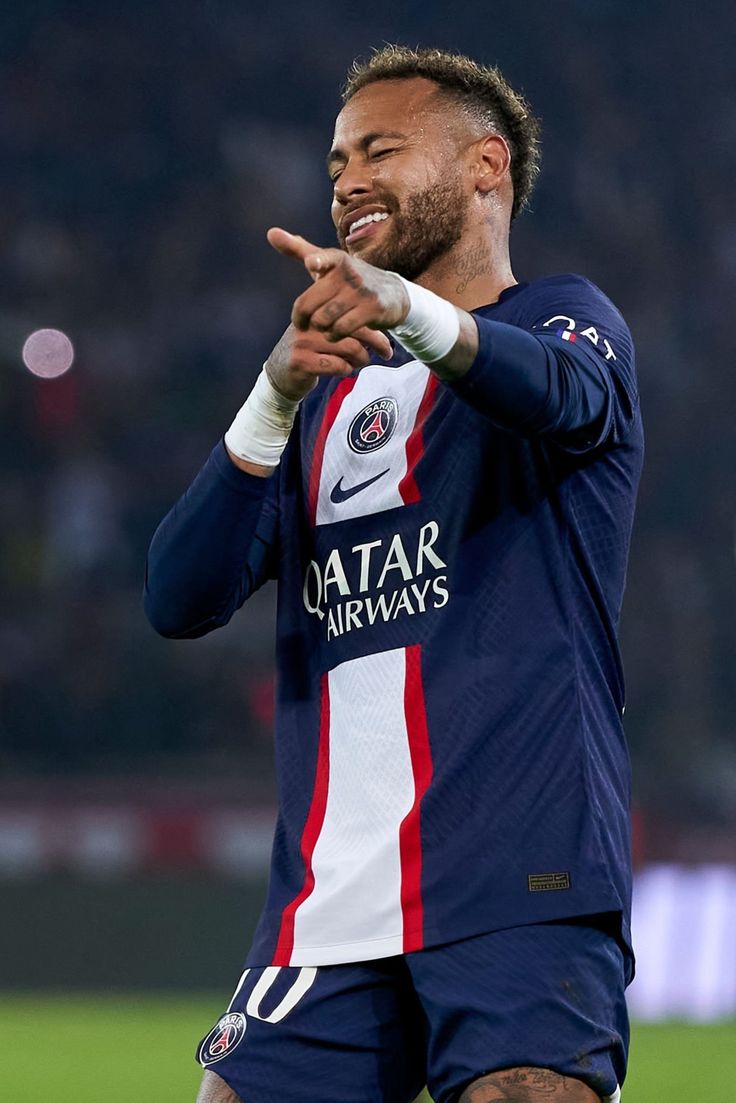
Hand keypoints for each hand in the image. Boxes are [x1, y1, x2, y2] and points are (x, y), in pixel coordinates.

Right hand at [264, 322, 392, 402]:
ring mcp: (303, 342)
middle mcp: (309, 323)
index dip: (373, 326)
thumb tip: (378, 325)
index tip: (385, 339)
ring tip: (361, 363)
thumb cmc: (309, 354)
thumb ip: (344, 325)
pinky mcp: (301, 362)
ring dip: (361, 358)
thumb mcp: (322, 333)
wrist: (278, 377)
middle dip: (376, 342)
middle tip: (386, 353)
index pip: (351, 311)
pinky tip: (345, 371)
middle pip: (353, 328)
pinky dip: (346, 370)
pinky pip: (336, 365)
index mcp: (316, 311)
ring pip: (348, 347)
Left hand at [267, 227, 410, 340]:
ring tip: (324, 326)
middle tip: (305, 322)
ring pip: (324, 320)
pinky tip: (336, 333)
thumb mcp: (327, 262)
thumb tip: (270, 233)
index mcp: (336, 259)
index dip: (316, 262)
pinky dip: (334, 335)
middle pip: (310, 305)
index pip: (323, 258)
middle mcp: (349, 272)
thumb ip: (298, 249)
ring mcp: (362, 291)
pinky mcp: (372, 309)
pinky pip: (341, 329)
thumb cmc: (350, 279)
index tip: (312, 265)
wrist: (392, 294)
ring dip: (320, 328)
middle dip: (304, 318)